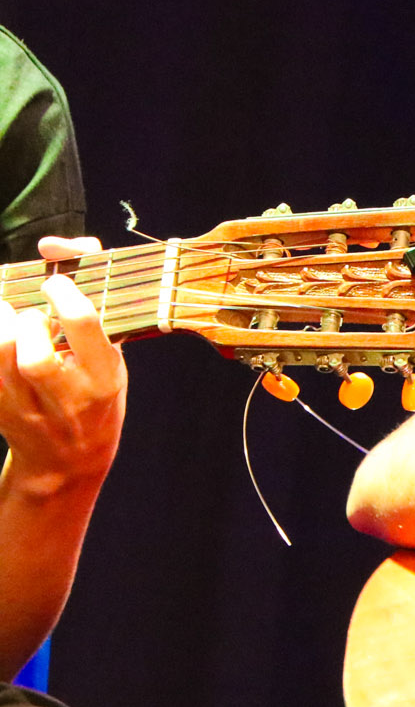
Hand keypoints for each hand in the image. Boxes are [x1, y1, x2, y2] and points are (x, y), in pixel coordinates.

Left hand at [0, 237, 127, 497]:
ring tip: (5, 314)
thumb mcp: (111, 358)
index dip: (63, 292)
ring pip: (1, 362)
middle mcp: (69, 396)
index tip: (54, 281)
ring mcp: (29, 409)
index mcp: (105, 377)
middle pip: (35, 355)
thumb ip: (94, 304)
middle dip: (26, 320)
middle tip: (27, 310)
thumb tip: (61, 246)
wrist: (69, 461)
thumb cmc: (95, 397)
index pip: (83, 326)